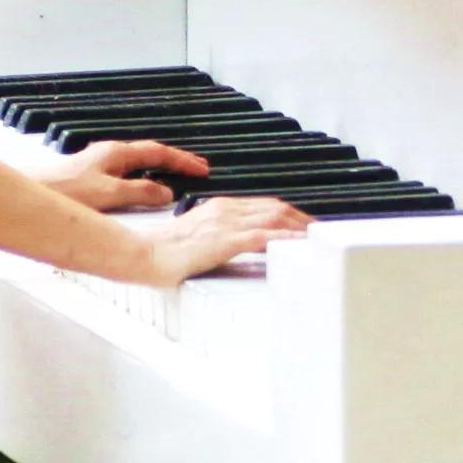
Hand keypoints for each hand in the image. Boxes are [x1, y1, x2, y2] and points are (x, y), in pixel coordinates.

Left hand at [41, 136, 209, 214]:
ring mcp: (99, 168)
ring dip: (160, 171)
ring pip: (139, 166)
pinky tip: (145, 194)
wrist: (30, 194)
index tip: (203, 168)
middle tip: (199, 170)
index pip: (158, 151)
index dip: (182, 160)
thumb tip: (166, 193)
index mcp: (114, 154)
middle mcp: (108, 157)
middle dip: (176, 162)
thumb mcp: (108, 194)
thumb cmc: (62, 193)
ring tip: (179, 181)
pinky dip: (144, 182)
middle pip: (150, 155)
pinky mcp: (91, 181)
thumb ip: (139, 192)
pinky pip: (127, 177)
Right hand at [124, 194, 308, 287]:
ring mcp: (225, 224)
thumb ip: (216, 237)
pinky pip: (263, 237)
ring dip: (300, 228)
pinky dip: (285, 240)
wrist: (142, 256)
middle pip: (275, 208)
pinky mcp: (223, 240)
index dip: (289, 214)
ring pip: (274, 219)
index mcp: (219, 207)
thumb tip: (232, 246)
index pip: (263, 205)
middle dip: (301, 218)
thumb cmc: (161, 253)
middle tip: (320, 231)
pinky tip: (299, 246)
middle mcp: (225, 210)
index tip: (304, 224)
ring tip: (317, 238)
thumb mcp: (195, 239)